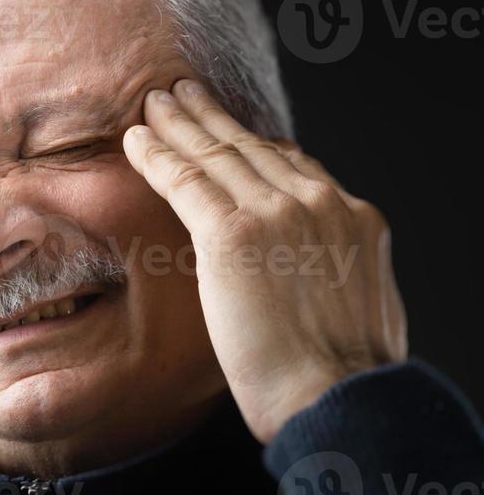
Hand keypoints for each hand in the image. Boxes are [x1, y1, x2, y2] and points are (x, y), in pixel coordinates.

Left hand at [122, 79, 407, 443]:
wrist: (339, 400)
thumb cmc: (343, 378)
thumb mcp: (358, 308)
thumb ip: (332, 272)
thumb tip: (312, 274)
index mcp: (353, 219)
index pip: (294, 166)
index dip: (254, 144)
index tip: (232, 133)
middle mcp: (320, 203)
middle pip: (253, 147)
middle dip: (212, 119)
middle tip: (183, 94)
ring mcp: (279, 214)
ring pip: (217, 155)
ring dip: (180, 125)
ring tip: (155, 102)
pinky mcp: (235, 234)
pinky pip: (186, 181)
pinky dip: (158, 156)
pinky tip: (135, 140)